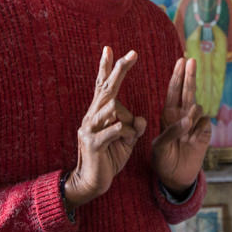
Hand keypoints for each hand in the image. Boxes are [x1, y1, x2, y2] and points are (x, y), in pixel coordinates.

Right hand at [64, 47, 145, 208]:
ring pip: (112, 109)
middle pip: (106, 89)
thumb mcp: (127, 140)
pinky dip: (121, 131)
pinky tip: (122, 132)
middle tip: (131, 54)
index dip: (106, 67)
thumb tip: (141, 118)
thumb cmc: (109, 157)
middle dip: (119, 70)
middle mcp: (92, 116)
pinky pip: (111, 131)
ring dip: (125, 117)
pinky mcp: (93, 144)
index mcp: (100, 113)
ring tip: (127, 132)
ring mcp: (90, 129)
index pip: (103, 85)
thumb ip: (135, 127)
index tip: (109, 48)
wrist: (91, 183)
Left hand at [153, 57, 211, 193]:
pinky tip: (193, 140)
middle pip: (187, 91)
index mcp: (168, 115)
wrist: (175, 176)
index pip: (174, 91)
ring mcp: (195, 123)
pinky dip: (198, 130)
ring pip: (197, 107)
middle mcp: (182, 115)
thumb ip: (171, 131)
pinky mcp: (205, 133)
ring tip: (186, 131)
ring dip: (191, 114)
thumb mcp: (159, 146)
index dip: (178, 76)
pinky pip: (204, 123)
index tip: (181, 61)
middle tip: (192, 60)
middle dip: (189, 75)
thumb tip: (189, 119)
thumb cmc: (163, 159)